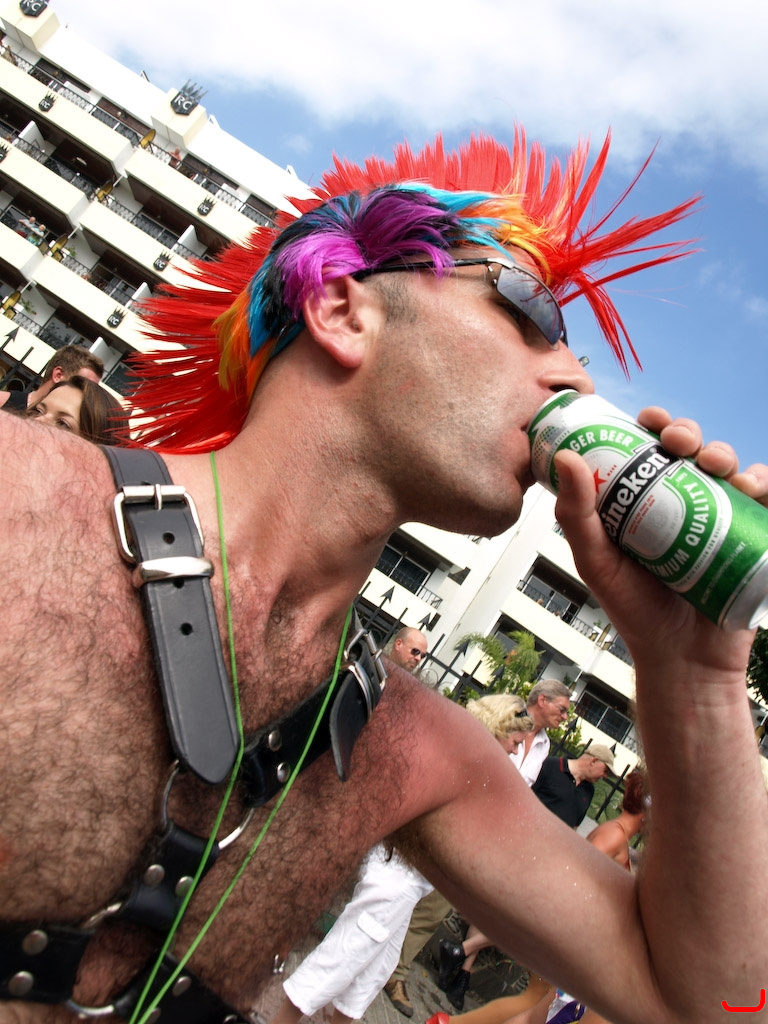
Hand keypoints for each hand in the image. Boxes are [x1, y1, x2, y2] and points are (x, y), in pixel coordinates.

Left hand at [552, 407, 766, 672]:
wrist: (681, 658)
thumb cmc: (632, 610)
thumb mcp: (595, 561)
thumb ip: (576, 514)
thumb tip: (566, 458)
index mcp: (642, 498)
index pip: (647, 448)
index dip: (651, 424)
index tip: (649, 420)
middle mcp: (682, 500)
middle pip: (690, 449)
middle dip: (689, 433)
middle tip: (679, 443)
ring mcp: (718, 516)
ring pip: (729, 467)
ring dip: (725, 454)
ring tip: (716, 467)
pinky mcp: (750, 535)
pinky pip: (764, 499)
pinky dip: (765, 484)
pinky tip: (755, 487)